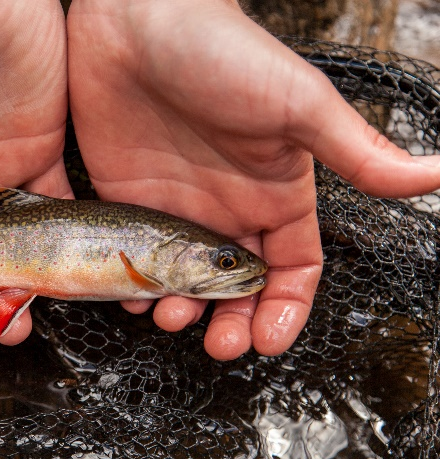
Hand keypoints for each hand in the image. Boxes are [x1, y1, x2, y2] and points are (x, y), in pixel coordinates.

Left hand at [67, 0, 439, 359]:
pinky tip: (132, 294)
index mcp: (274, 192)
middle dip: (233, 324)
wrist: (137, 18)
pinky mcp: (131, 200)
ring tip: (170, 318)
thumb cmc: (221, 51)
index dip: (286, 309)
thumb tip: (435, 175)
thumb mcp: (297, 105)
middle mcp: (227, 207)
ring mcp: (177, 206)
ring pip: (184, 283)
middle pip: (237, 289)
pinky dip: (135, 286)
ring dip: (182, 311)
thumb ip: (355, 150)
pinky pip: (137, 259)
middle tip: (219, 345)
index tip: (271, 340)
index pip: (292, 268)